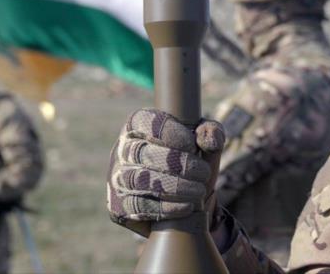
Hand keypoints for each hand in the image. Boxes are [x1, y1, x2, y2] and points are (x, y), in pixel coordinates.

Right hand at [107, 108, 224, 234]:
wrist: (188, 200)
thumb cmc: (193, 162)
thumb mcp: (206, 144)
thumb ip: (211, 133)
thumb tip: (207, 138)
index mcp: (139, 126)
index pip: (145, 122)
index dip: (169, 133)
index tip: (192, 145)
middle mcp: (122, 150)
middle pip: (141, 152)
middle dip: (178, 164)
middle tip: (203, 173)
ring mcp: (118, 178)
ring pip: (139, 180)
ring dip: (174, 187)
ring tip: (199, 191)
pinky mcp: (119, 206)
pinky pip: (138, 206)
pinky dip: (166, 208)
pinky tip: (187, 206)